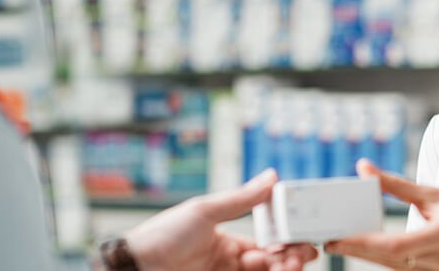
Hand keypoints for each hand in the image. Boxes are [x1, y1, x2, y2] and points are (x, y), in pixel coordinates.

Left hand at [124, 170, 319, 270]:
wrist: (137, 266)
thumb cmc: (163, 236)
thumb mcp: (205, 211)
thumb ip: (242, 198)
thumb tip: (272, 176)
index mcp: (226, 240)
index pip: (266, 241)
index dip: (285, 240)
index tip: (301, 236)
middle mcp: (229, 262)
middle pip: (272, 263)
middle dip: (291, 257)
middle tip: (301, 254)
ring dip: (283, 268)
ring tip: (288, 263)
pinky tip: (273, 270)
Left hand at [325, 160, 438, 270]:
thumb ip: (399, 186)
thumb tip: (365, 170)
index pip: (390, 246)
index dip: (359, 244)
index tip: (333, 237)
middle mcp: (436, 262)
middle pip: (382, 261)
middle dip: (351, 250)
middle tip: (325, 238)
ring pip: (389, 268)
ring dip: (363, 255)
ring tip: (340, 240)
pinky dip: (381, 260)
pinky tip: (366, 249)